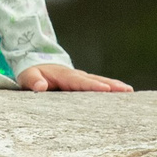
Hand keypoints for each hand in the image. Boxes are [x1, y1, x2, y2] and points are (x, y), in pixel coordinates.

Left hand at [16, 63, 132, 92]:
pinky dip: (111, 87)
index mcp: (64, 75)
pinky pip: (98, 83)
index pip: (80, 82)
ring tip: (130, 91)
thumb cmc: (31, 72)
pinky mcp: (83, 81)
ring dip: (114, 85)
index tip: (105, 88)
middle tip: (127, 90)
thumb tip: (40, 86)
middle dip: (111, 85)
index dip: (92, 85)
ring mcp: (81, 77)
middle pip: (96, 80)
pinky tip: (123, 92)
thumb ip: (33, 80)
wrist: (36, 63)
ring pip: (100, 80)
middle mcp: (76, 75)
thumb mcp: (27, 76)